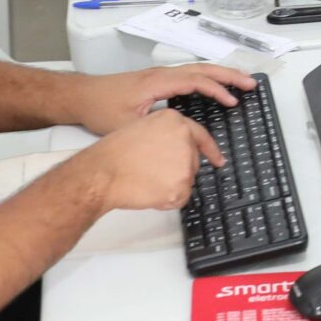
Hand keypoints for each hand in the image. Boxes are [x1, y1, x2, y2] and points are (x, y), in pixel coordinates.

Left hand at [74, 64, 256, 134]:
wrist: (81, 96)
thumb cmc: (100, 108)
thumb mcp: (127, 123)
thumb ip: (154, 126)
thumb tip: (179, 135)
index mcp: (157, 82)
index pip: (195, 80)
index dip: (216, 90)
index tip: (233, 101)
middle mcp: (161, 74)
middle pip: (202, 68)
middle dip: (228, 75)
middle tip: (251, 83)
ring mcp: (159, 75)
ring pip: (196, 69)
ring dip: (219, 74)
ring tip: (241, 82)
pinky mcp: (157, 80)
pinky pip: (189, 75)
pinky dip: (206, 79)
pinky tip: (214, 87)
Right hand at [75, 109, 220, 212]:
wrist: (102, 174)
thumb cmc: (114, 154)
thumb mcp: (142, 128)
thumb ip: (166, 135)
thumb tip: (177, 149)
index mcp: (174, 121)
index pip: (200, 136)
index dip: (210, 150)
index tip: (218, 159)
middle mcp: (184, 140)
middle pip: (193, 161)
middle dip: (177, 170)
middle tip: (152, 173)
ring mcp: (185, 164)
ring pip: (186, 180)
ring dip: (171, 185)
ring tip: (146, 180)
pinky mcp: (181, 187)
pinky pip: (180, 197)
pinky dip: (167, 200)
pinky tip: (149, 191)